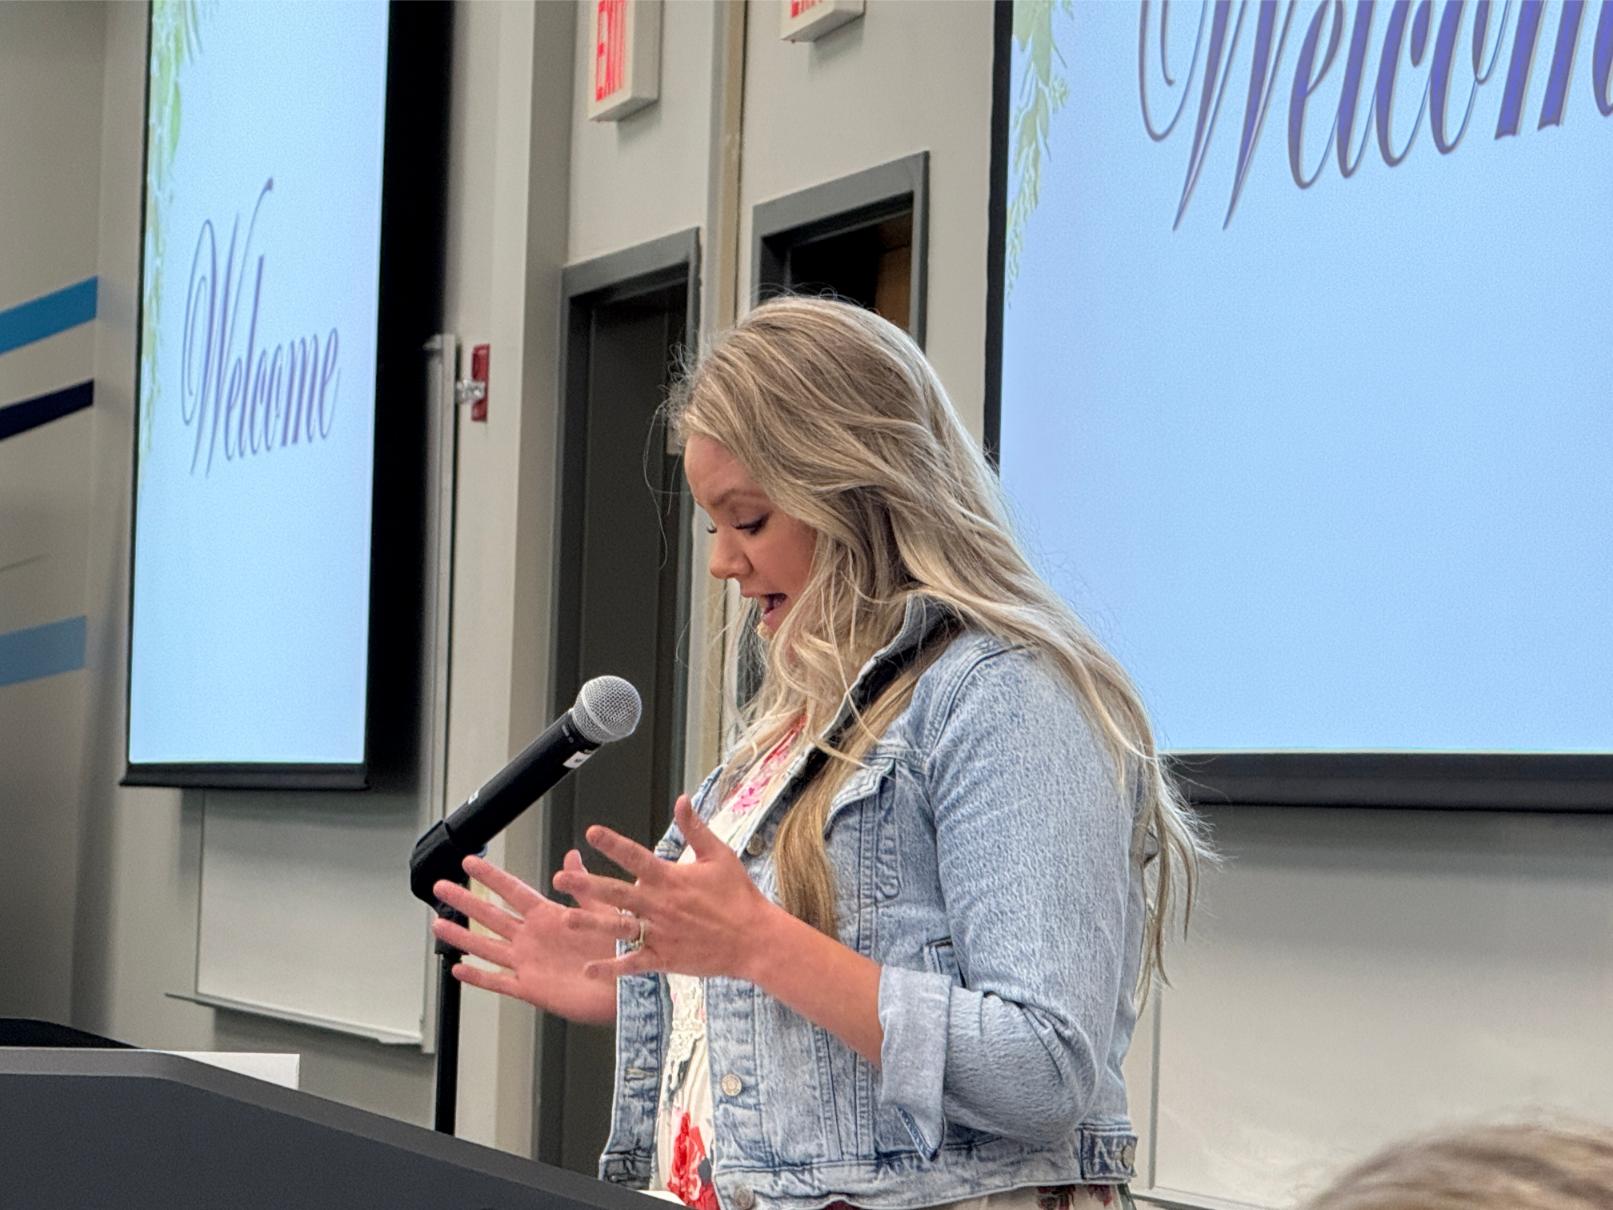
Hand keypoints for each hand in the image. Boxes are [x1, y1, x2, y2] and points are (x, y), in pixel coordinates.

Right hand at [432, 852, 617, 1024]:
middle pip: (490, 915)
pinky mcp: (531, 988)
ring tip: (438, 924)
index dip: (490, 876)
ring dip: (463, 936)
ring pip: (487, 946)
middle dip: (465, 901)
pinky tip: (458, 969)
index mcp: (548, 916)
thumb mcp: (601, 910)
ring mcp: (529, 962)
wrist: (628, 988)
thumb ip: (582, 884)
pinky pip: (498, 982)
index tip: (470, 861)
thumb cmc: (619, 948)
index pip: (512, 890)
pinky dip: (478, 977)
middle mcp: (533, 938)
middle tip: (441, 887)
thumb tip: (573, 855)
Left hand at [551, 794, 780, 983]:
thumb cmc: (739, 896)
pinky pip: (633, 964)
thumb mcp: (719, 856)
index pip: (636, 856)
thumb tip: (682, 800)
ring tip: (564, 919)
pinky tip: (588, 969)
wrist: (755, 939)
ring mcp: (660, 933)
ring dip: (590, 923)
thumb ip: (695, 828)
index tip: (592, 832)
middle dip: (586, 884)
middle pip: (617, 893)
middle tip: (560, 878)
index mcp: (671, 878)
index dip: (613, 843)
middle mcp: (660, 905)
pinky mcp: (665, 958)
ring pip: (618, 928)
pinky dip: (611, 968)